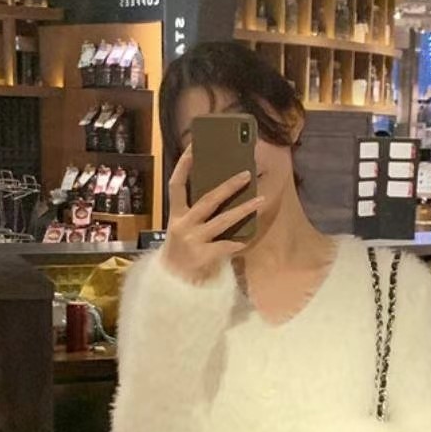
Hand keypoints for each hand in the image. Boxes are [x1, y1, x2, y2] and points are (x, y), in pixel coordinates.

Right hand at [162, 146, 264, 284]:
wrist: (170, 284)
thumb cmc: (180, 253)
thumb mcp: (181, 229)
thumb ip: (194, 214)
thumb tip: (219, 193)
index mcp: (174, 215)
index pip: (176, 184)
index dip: (184, 165)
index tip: (194, 147)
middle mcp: (182, 224)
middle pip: (208, 200)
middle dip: (229, 186)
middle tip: (246, 173)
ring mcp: (193, 240)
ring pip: (223, 221)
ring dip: (244, 209)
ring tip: (261, 199)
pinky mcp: (202, 256)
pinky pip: (226, 246)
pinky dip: (237, 243)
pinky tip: (245, 240)